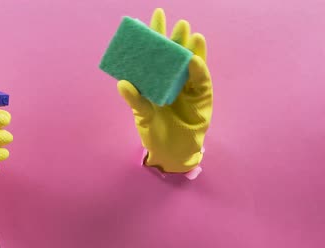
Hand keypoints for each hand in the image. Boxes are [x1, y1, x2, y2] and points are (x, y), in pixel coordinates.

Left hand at [118, 8, 212, 172]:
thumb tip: (122, 83)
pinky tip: (194, 57)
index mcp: (157, 79)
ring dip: (191, 48)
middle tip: (175, 21)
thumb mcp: (142, 115)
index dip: (156, 37)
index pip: (156, 55)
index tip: (154, 18)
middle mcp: (174, 78)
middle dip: (176, 37)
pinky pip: (201, 79)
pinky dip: (198, 68)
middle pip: (175, 54)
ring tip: (191, 34)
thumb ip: (136, 100)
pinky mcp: (202, 95)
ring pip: (191, 62)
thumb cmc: (155, 131)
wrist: (172, 152)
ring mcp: (189, 85)